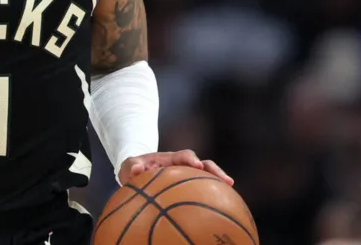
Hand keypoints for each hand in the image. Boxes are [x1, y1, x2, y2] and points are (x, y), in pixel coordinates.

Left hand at [118, 149, 232, 185]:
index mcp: (170, 158)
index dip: (191, 159)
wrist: (138, 172)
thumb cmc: (135, 169)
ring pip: (207, 175)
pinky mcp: (189, 185)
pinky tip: (220, 205)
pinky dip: (212, 193)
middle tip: (226, 181)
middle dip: (214, 170)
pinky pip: (203, 188)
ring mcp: (188, 174)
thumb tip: (137, 170)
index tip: (197, 165)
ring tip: (230, 190)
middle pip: (203, 164)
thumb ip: (132, 167)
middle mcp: (183, 164)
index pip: (183, 155)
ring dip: (219, 181)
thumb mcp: (129, 166)